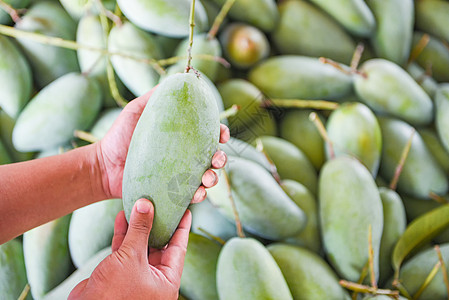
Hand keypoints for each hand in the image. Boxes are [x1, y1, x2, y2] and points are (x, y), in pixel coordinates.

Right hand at [69, 198, 189, 299]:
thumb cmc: (114, 293)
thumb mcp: (131, 257)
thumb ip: (139, 230)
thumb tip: (146, 205)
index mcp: (167, 281)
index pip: (179, 247)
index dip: (181, 227)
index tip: (184, 209)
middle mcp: (154, 279)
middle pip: (160, 245)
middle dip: (157, 223)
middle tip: (159, 202)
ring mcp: (137, 276)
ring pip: (141, 245)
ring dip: (138, 226)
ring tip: (139, 204)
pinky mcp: (120, 274)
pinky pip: (125, 250)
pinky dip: (124, 235)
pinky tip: (122, 218)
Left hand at [96, 87, 229, 199]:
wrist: (103, 166)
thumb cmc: (119, 136)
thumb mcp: (137, 110)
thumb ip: (156, 96)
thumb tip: (180, 78)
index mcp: (182, 137)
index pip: (208, 134)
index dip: (220, 133)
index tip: (223, 135)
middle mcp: (184, 157)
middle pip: (212, 158)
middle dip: (221, 159)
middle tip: (217, 160)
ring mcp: (179, 176)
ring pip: (206, 178)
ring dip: (213, 179)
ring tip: (207, 179)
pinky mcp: (171, 193)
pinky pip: (190, 196)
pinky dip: (198, 195)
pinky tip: (197, 194)